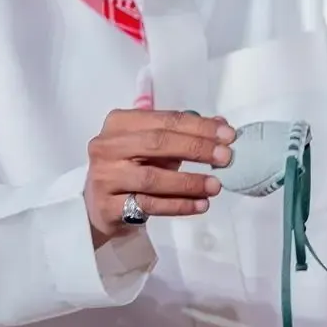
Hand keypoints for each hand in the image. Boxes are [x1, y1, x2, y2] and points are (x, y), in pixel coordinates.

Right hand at [84, 109, 235, 245]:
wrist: (98, 204)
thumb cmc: (131, 166)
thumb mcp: (153, 145)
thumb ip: (184, 133)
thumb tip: (221, 126)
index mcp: (120, 122)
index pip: (166, 120)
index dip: (199, 127)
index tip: (228, 135)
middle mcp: (107, 146)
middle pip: (158, 143)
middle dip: (197, 149)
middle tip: (225, 158)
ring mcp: (104, 177)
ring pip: (152, 178)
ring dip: (189, 182)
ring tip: (216, 186)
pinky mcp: (107, 206)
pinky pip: (149, 205)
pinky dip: (178, 205)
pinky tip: (200, 204)